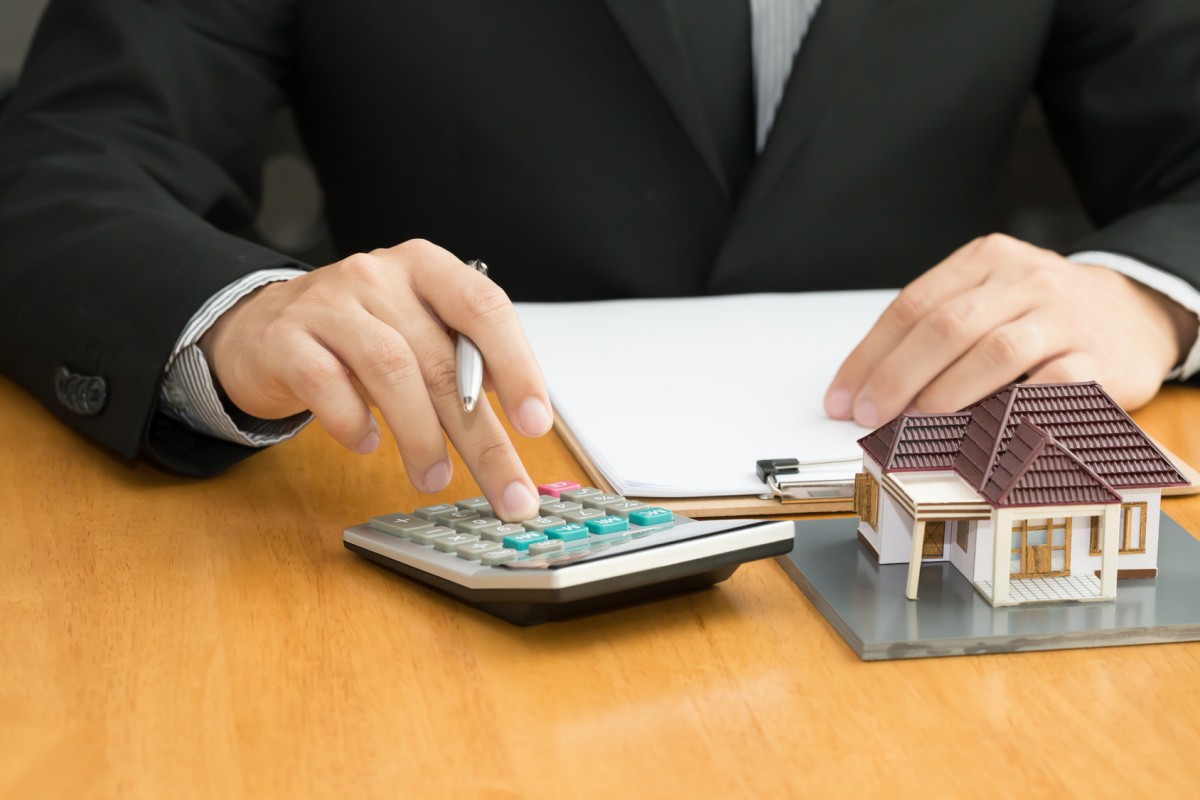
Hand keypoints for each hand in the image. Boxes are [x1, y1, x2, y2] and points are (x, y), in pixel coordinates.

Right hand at [199, 240, 551, 520]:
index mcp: (426, 268)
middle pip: (443, 360)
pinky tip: (368, 444)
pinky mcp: (284, 339)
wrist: (259, 328)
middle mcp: (379, 276)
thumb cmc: (355, 336)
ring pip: (391, 371)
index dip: (517, 367)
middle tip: (508, 491)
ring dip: (421, 436)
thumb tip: (518, 410)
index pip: (484, 308)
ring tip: (434, 477)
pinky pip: (328, 385)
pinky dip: (354, 422)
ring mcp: (327, 304)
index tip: (536, 425)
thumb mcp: (416, 332)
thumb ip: (463, 358)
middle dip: (482, 437)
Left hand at [824, 234, 1197, 425]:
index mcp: (985, 260)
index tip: (843, 397)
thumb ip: (936, 329)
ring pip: (993, 352)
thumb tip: (871, 387)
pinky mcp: (1098, 358)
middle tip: (868, 415)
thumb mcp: (989, 298)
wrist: (1134, 312)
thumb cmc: (1042, 314)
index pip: (912, 306)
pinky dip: (1008, 411)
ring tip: (914, 423)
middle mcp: (1024, 279)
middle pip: (945, 327)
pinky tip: (979, 433)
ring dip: (945, 394)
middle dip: (896, 377)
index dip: (869, 356)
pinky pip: (1047, 387)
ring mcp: (1063, 317)